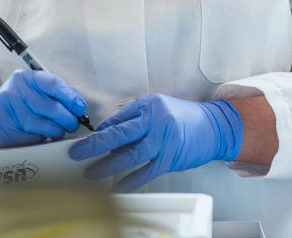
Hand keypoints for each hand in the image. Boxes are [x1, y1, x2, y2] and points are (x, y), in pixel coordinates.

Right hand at [0, 69, 86, 153]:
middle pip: (53, 107)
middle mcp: (16, 91)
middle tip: (73, 124)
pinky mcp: (9, 130)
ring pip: (46, 124)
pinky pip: (36, 136)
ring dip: (58, 130)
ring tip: (58, 130)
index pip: (54, 83)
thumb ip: (54, 94)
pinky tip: (43, 135)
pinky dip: (44, 138)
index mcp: (25, 78)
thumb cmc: (16, 107)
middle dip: (68, 118)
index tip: (79, 108)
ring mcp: (11, 111)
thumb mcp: (31, 93)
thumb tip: (78, 104)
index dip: (71, 97)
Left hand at [68, 93, 242, 191]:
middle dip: (94, 146)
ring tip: (91, 173)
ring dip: (108, 166)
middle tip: (77, 154)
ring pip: (130, 156)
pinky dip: (131, 181)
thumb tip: (107, 133)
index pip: (118, 119)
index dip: (98, 132)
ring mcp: (164, 141)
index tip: (83, 142)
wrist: (214, 126)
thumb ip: (133, 118)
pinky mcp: (171, 158)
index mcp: (150, 105)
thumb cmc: (184, 117)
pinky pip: (146, 172)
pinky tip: (117, 187)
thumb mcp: (158, 107)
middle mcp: (156, 121)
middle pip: (119, 135)